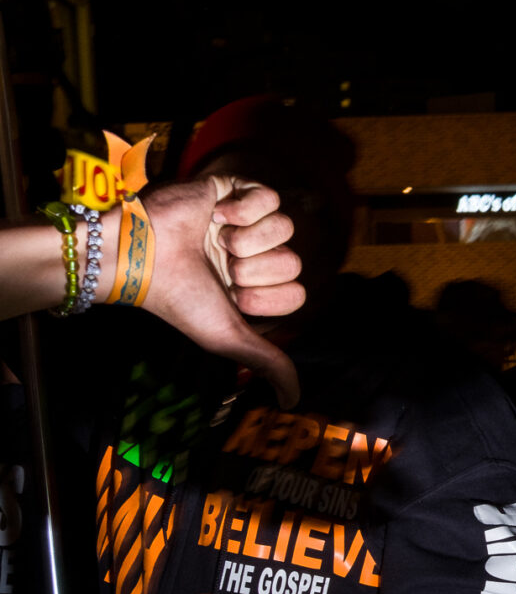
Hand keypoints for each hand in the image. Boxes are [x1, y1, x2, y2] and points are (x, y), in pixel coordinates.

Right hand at [141, 175, 306, 406]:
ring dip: (250, 239)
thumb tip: (294, 403)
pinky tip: (217, 215)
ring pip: (287, 227)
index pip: (298, 294)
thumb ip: (267, 364)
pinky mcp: (232, 190)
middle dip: (258, 269)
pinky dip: (246, 208)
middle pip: (295, 262)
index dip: (269, 298)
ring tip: (217, 241)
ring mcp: (244, 224)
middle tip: (224, 268)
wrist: (138, 255)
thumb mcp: (228, 338)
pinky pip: (270, 195)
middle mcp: (253, 258)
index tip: (235, 297)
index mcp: (254, 289)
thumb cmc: (179, 299)